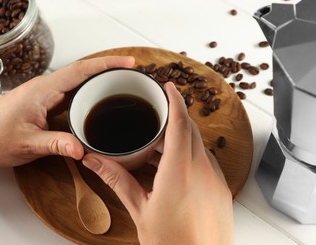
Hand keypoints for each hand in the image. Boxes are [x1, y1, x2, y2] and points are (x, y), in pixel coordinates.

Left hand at [0, 56, 134, 166]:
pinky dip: (88, 92)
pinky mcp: (45, 102)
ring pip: (78, 81)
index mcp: (43, 90)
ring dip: (100, 80)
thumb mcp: (27, 144)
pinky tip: (99, 100)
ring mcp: (46, 94)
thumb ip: (56, 144)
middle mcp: (46, 87)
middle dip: (109, 69)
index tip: (128, 62)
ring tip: (123, 85)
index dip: (106, 65)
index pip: (80, 71)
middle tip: (132, 74)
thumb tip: (83, 149)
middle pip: (83, 72)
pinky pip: (71, 93)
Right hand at [82, 82, 233, 244]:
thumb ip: (117, 180)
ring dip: (182, 138)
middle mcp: (203, 170)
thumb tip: (94, 161)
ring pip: (199, 145)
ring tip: (159, 145)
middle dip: (174, 118)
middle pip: (190, 130)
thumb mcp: (139, 209)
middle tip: (156, 116)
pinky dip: (191, 154)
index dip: (175, 100)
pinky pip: (207, 160)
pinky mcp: (221, 189)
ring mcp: (216, 179)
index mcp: (180, 171)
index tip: (168, 86)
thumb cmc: (171, 243)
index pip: (180, 123)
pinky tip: (174, 167)